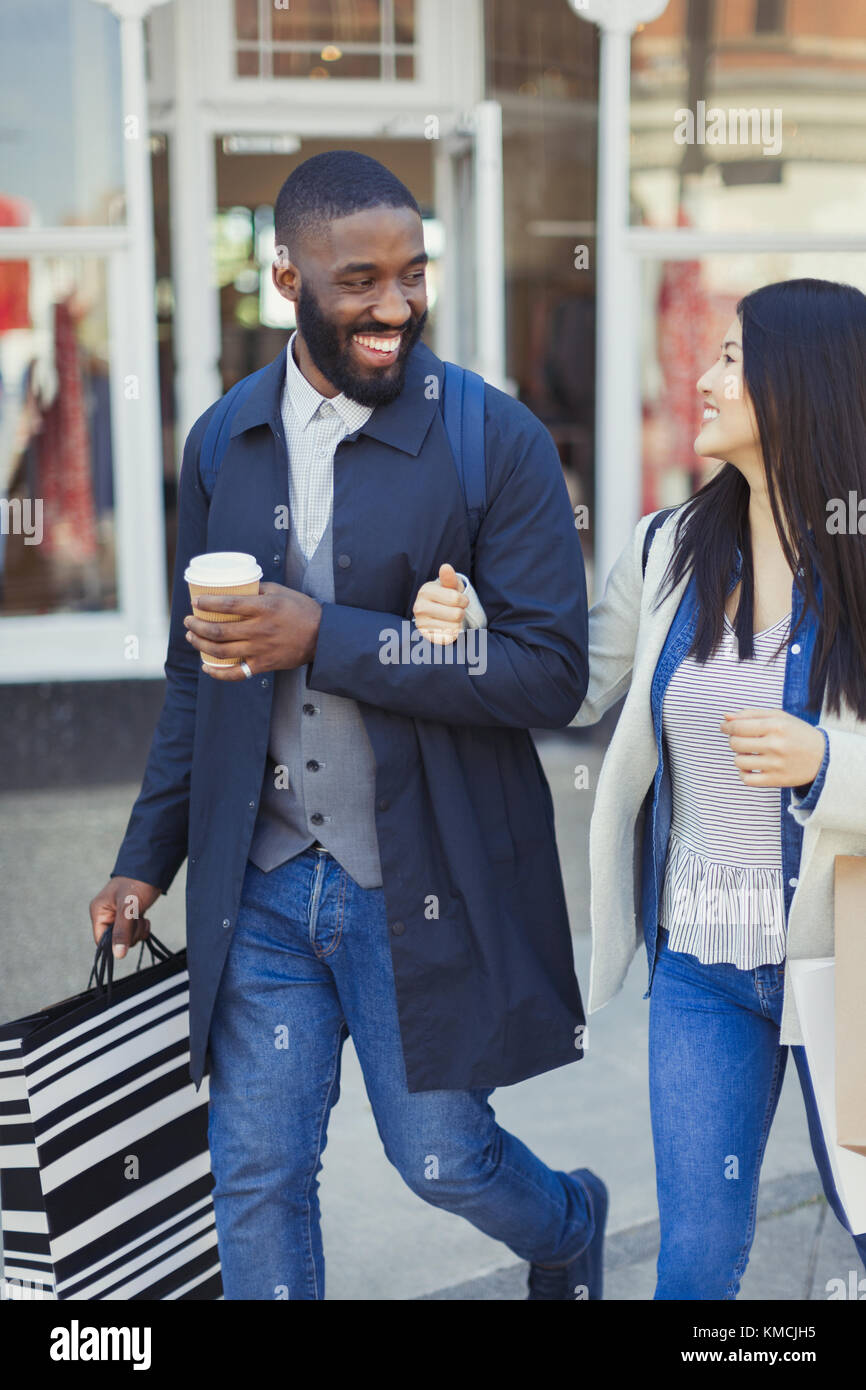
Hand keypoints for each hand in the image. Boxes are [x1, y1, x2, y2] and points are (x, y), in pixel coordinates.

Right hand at [89, 877, 160, 958]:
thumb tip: (117, 955)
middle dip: (130, 934)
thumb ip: (122, 931)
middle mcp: (106, 915)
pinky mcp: (130, 916)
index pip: (101, 940)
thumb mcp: (129, 908)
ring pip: (127, 937)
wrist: (153, 869)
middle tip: (137, 920)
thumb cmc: (137, 883)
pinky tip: (144, 918)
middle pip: (115, 940)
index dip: (115, 943)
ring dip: (137, 931)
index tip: (128, 938)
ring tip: (141, 916)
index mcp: (99, 912)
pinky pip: (134, 931)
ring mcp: (118, 916)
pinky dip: (141, 928)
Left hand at [184, 582, 321, 679]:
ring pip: (222, 651)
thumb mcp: (281, 591)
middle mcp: (259, 630)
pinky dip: (218, 673)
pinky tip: (207, 667)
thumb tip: (235, 587)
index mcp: (263, 608)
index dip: (207, 604)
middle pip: (219, 631)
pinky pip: (237, 673)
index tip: (196, 602)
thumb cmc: (302, 610)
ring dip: (201, 645)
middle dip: (197, 626)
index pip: (228, 605)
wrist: (322, 636)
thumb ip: (257, 589)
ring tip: (191, 637)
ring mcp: (260, 650)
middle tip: (188, 621)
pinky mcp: (263, 665)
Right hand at [412, 563, 468, 644]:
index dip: (463, 600)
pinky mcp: (427, 637)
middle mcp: (419, 607)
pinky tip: (447, 628)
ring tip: (450, 618)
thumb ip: (449, 578)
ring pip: (455, 627)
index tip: (460, 600)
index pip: (456, 598)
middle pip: (457, 614)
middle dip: (461, 612)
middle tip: (455, 610)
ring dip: (457, 623)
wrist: (435, 613)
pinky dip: (452, 634)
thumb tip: (445, 567)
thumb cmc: (446, 596)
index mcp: (425, 591)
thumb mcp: (450, 586)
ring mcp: (421, 623)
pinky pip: (449, 638)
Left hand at [720, 709, 825, 788]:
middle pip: (735, 744)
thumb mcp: (779, 717)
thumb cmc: (797, 733)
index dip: (727, 727)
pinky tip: (751, 768)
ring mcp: (776, 764)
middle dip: (734, 741)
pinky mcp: (776, 780)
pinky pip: (747, 780)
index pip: (737, 727)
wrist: (824, 756)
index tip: (726, 728)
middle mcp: (775, 744)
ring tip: (750, 754)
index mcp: (775, 726)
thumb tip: (725, 717)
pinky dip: (744, 774)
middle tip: (743, 740)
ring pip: (739, 761)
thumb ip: (751, 714)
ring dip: (740, 757)